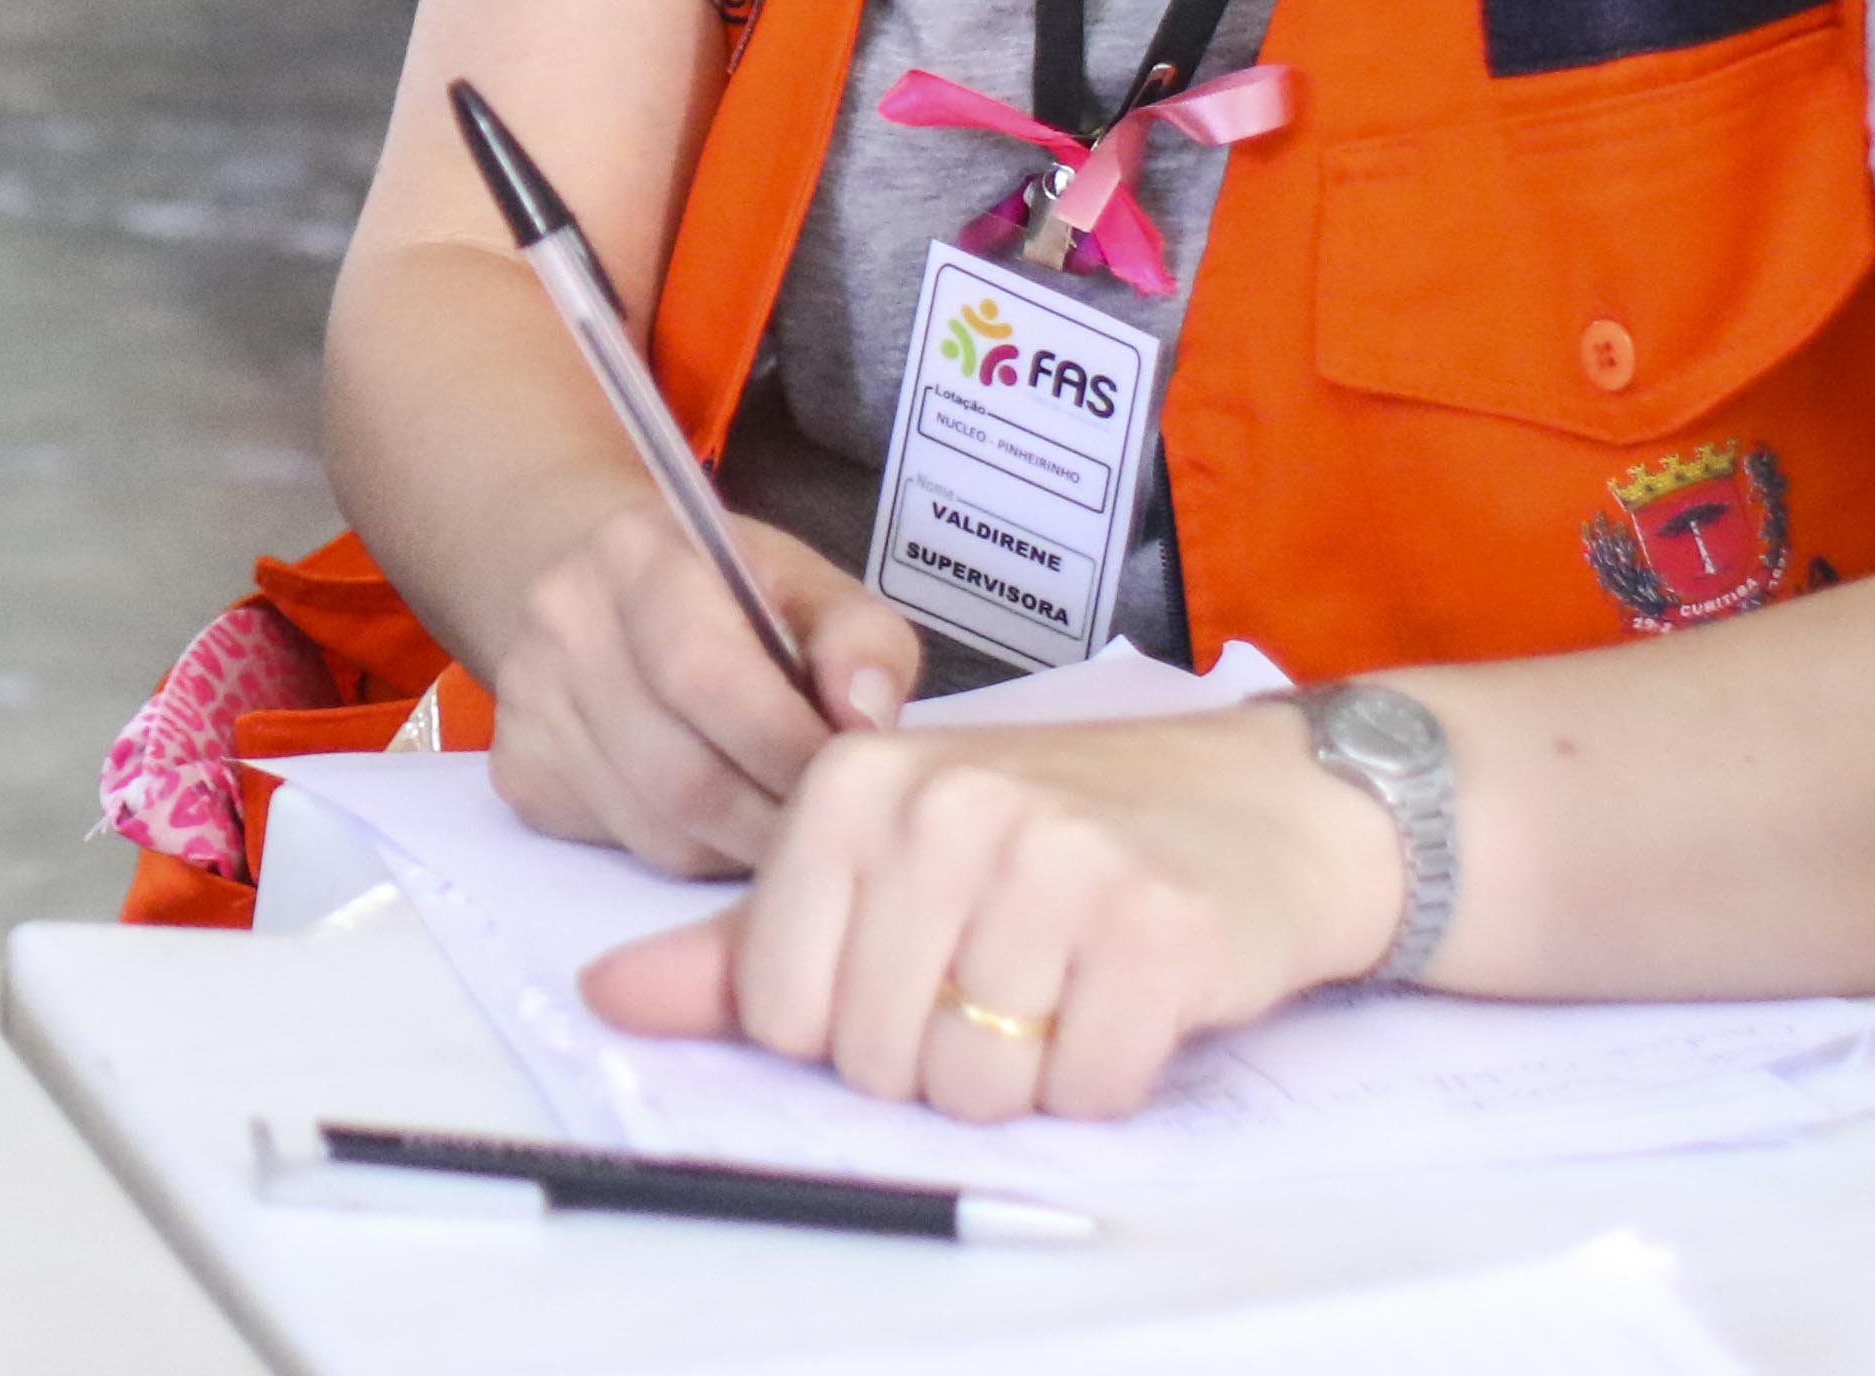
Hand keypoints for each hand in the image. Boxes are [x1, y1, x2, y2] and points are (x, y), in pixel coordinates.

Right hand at [481, 500, 917, 871]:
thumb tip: (867, 717)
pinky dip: (689, 852)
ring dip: (737, 846)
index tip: (845, 776)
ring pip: (655, 827)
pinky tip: (719, 818)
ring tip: (781, 822)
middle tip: (826, 827)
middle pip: (679, 770)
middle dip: (772, 817)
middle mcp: (562, 621)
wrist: (604, 592)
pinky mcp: (519, 769)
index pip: (703, 673)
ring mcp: (529, 701)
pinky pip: (621, 844)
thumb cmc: (728, 595)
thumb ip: (861, 639)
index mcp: (636, 554)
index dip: (785, 744)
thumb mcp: (808, 586)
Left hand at [577, 707, 1408, 1120]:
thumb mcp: (891, 858)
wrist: (1265, 803)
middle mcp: (945, 808)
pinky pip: (1085, 1089)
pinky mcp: (1157, 928)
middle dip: (938, 1058)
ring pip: (977, 1090)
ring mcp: (1054, 862)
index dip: (844, 1029)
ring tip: (1067, 988)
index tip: (911, 972)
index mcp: (853, 786)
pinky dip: (1108, 1076)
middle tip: (1004, 984)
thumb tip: (609, 999)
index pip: (777, 1009)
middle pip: (875, 1058)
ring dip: (1027, 1074)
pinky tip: (1131, 998)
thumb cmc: (1063, 832)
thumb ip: (744, 941)